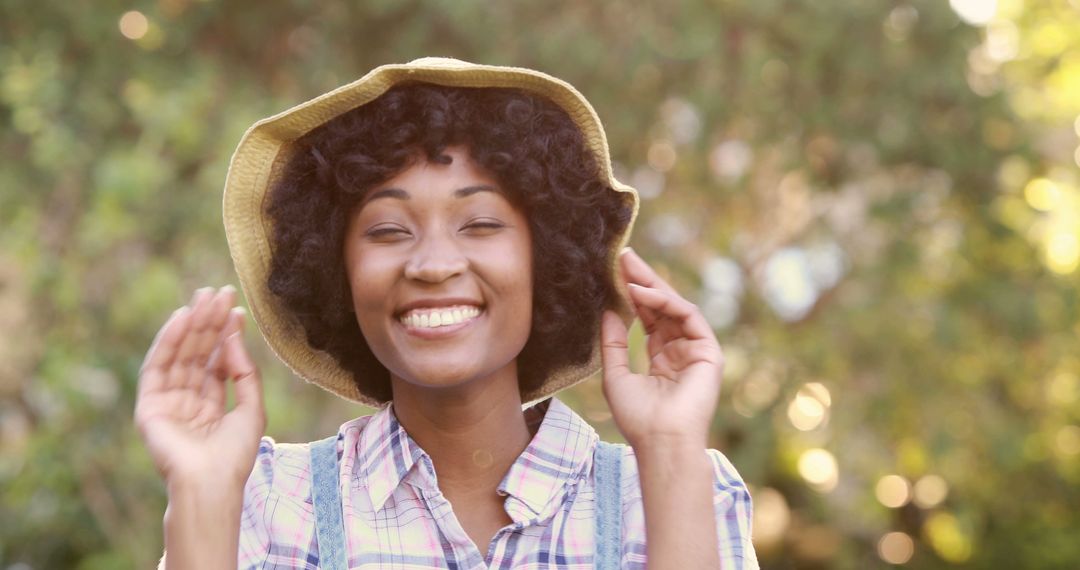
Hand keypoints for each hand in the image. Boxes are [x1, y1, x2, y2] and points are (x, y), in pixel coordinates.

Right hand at [134, 286, 266, 491]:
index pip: (216, 362)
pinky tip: (182, 318)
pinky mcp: (149, 406)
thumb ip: (244, 371)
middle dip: (208, 323)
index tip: (237, 309)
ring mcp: (167, 402)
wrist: (211, 482)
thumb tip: (233, 335)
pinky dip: (168, 341)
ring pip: (179, 355)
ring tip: (204, 298)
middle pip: (198, 354)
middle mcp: (187, 400)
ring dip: (191, 325)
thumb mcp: (252, 407)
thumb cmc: (235, 454)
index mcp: (211, 404)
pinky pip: (157, 367)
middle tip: (219, 292)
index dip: (226, 335)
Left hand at [600, 248, 723, 448]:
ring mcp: (696, 350)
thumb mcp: (615, 376)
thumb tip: (608, 312)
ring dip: (651, 285)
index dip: (633, 296)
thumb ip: (614, 343)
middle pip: (662, 308)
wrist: (660, 442)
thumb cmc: (638, 418)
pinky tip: (640, 292)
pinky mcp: (708, 351)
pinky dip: (664, 301)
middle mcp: (681, 351)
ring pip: (675, 307)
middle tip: (624, 256)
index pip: (649, 319)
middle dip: (643, 281)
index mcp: (662, 359)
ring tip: (628, 268)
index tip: (616, 274)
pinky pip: (687, 315)